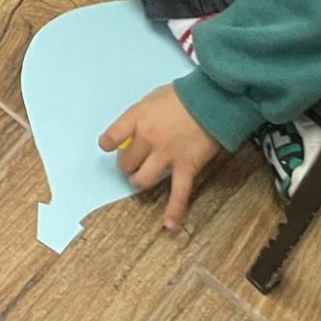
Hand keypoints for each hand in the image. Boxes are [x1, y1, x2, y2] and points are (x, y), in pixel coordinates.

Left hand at [102, 84, 221, 230]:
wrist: (212, 101)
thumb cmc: (183, 96)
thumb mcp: (152, 98)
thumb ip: (140, 115)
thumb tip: (134, 128)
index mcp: (137, 119)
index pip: (110, 138)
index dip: (107, 144)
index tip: (109, 146)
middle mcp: (148, 139)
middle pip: (126, 162)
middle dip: (126, 165)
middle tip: (131, 162)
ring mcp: (166, 156)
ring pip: (143, 180)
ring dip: (139, 182)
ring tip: (140, 179)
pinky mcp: (186, 168)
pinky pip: (178, 194)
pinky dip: (174, 211)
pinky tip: (169, 225)